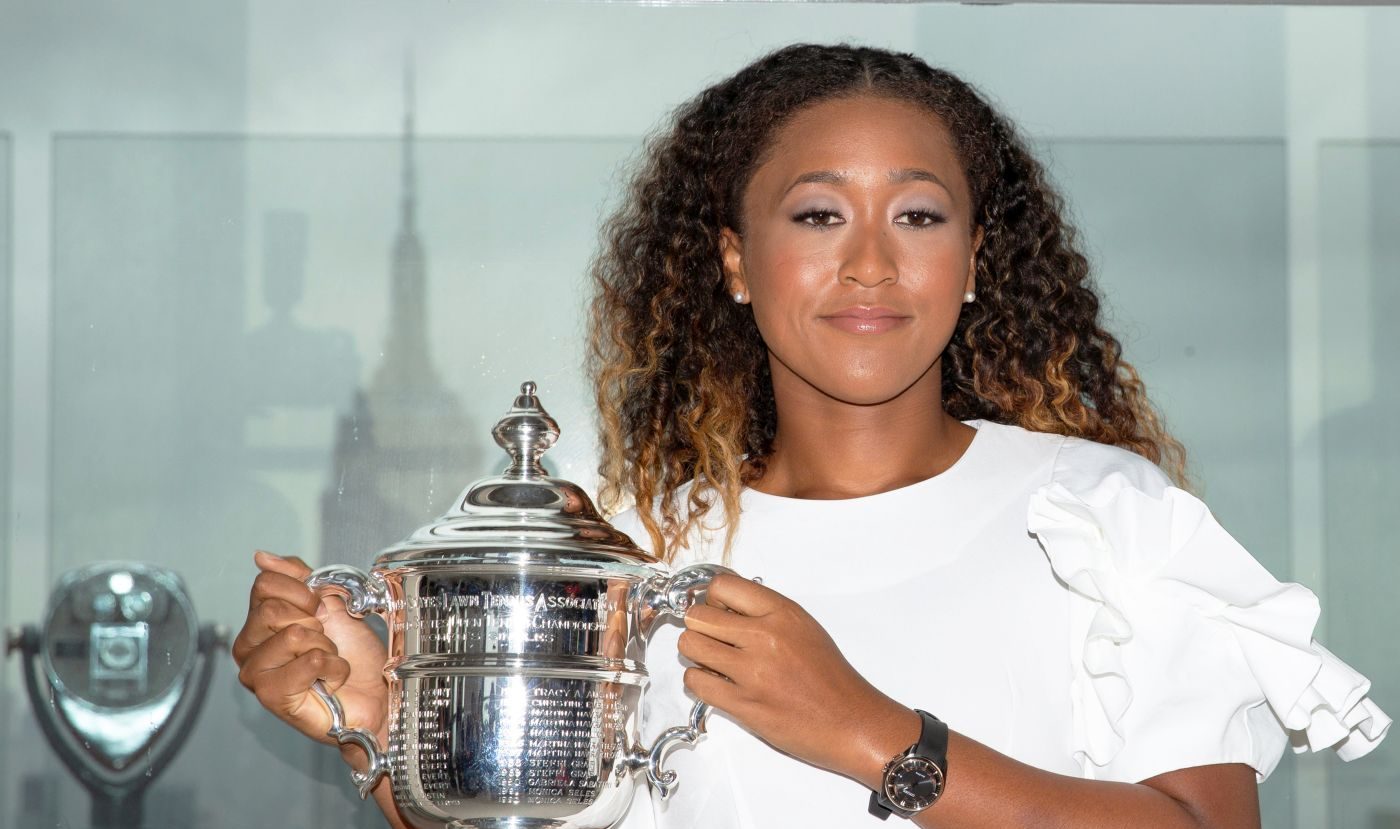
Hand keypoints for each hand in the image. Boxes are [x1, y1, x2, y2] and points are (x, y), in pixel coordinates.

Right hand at [230, 551, 389, 748]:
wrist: (375, 692)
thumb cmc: (353, 654)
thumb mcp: (330, 601)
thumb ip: (297, 576)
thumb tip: (262, 557)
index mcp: (258, 621)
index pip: (264, 584)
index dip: (303, 592)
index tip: (320, 609)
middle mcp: (249, 647)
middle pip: (273, 610)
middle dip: (314, 622)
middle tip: (324, 640)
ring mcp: (256, 673)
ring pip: (293, 635)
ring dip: (325, 647)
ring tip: (326, 663)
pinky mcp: (271, 696)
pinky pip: (309, 660)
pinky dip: (332, 668)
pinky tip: (328, 681)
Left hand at [677, 574, 917, 784]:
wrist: (850, 721)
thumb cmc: (831, 679)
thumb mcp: (804, 628)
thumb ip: (766, 614)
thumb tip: (725, 608)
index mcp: (782, 613)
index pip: (723, 586)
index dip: (712, 599)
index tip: (715, 610)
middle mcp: (764, 637)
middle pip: (698, 616)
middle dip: (699, 626)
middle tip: (712, 638)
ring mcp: (751, 672)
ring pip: (691, 646)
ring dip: (697, 653)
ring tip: (713, 661)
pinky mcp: (742, 704)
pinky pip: (694, 681)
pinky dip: (698, 680)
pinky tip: (716, 683)